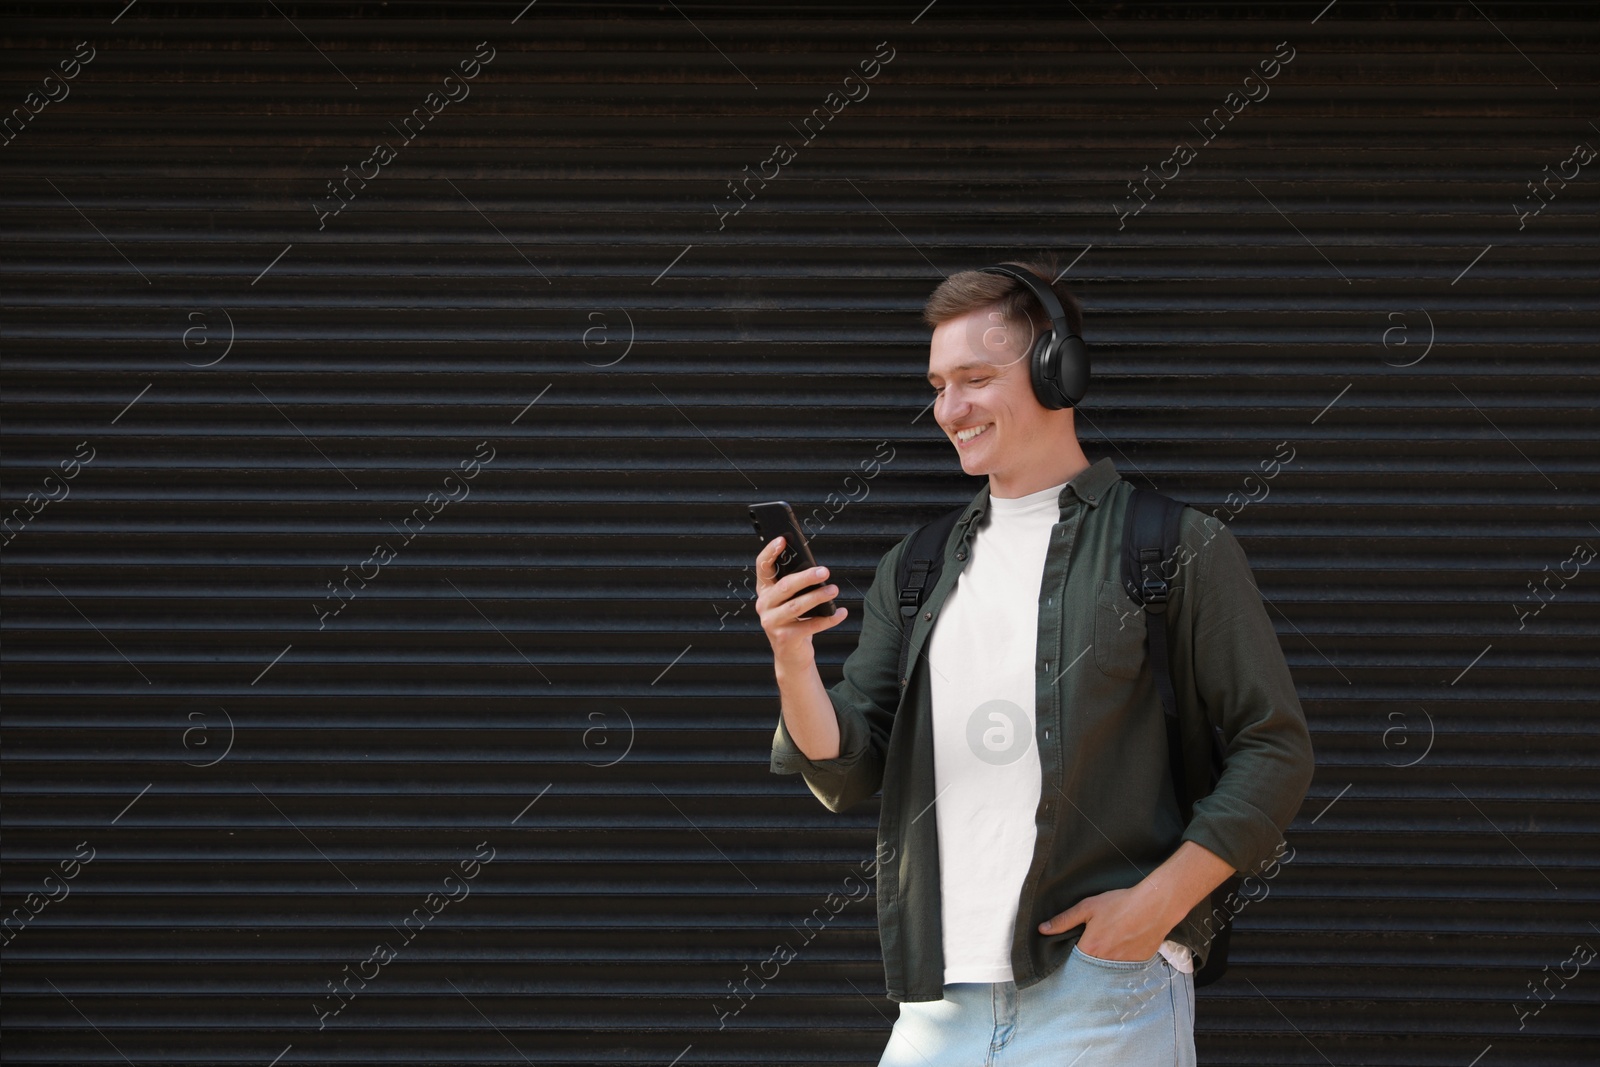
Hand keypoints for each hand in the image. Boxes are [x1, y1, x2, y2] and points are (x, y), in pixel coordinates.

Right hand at [756, 535, 847, 662]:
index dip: (770, 552)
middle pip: (784, 586)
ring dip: (818, 597)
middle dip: (805, 577)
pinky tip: (841, 613)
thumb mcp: (790, 601)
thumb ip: (795, 586)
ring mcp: (772, 623)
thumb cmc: (794, 621)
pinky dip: (828, 619)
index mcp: (764, 591)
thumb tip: (816, 569)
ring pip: (797, 606)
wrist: (791, 655)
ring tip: (834, 590)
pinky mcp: (785, 638)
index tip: (782, 540)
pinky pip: (810, 626)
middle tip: (824, 571)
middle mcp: (764, 606)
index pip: (762, 567)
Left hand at [1038, 884, 1169, 962]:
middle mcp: (1106, 961)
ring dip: (1105, 962)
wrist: (1154, 906)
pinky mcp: (1139, 963)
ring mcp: (1124, 965)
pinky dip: (1122, 961)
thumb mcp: (1088, 907)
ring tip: (1110, 946)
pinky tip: (1125, 947)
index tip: (1074, 950)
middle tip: (1094, 947)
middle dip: (1089, 962)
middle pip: (1091, 968)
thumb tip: (1042, 929)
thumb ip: (1064, 920)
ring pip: (1108, 970)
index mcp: (1091, 948)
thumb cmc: (1120, 904)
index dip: (1073, 956)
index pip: (1074, 962)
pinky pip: (1125, 968)